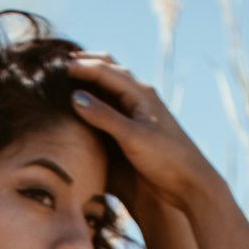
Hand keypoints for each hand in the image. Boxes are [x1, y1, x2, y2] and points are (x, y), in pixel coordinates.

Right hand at [66, 54, 215, 217]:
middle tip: (63, 64)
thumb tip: (76, 97)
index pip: (106, 70)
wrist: (191, 185)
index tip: (58, 68)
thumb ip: (104, 117)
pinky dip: (99, 101)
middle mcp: (141, 98)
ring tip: (72, 80)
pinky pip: (115, 106)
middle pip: (111, 70)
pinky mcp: (140, 130)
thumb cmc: (167, 160)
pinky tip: (89, 108)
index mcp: (141, 94)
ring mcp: (141, 113)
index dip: (81, 67)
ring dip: (93, 80)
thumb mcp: (133, 138)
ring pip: (113, 87)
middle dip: (88, 64)